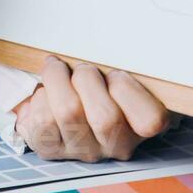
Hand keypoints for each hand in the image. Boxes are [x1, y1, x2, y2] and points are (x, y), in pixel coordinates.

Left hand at [13, 57, 169, 161]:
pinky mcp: (52, 150)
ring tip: (59, 72)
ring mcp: (83, 151)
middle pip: (106, 118)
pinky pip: (43, 120)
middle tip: (81, 68)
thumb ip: (119, 65)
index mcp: (141, 125)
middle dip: (87, 79)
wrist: (58, 96)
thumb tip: (115, 42)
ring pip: (70, 113)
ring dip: (59, 81)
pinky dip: (41, 97)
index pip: (151, 121)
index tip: (113, 74)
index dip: (127, 89)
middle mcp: (116, 145)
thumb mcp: (116, 70)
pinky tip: (46, 94)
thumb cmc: (94, 79)